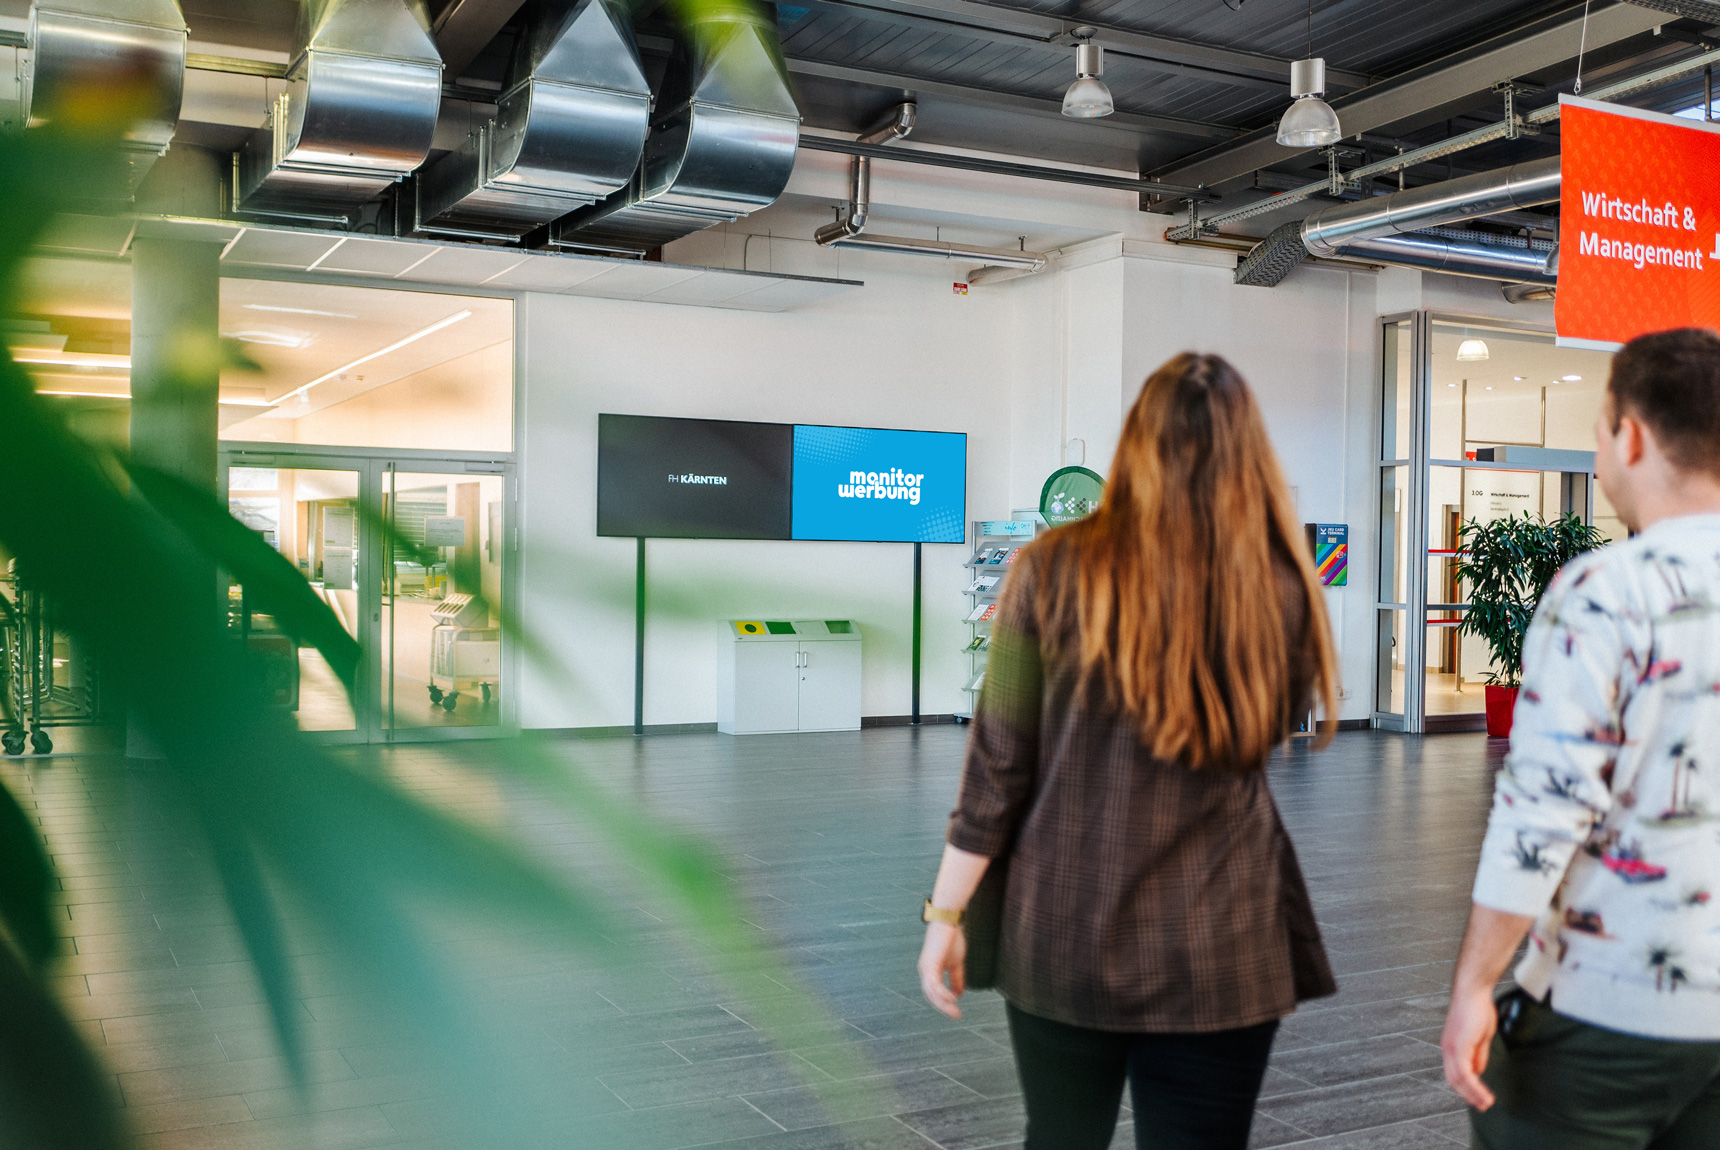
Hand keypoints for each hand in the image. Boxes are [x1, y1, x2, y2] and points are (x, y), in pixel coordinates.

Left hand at [917, 921, 966, 1019]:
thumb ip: (956, 978)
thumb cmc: (951, 939)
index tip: (957, 1012)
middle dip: (944, 1008)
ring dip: (943, 1004)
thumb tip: (959, 994)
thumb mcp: (956, 963)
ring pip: (931, 993)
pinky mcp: (929, 964)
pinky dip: (942, 993)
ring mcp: (925, 968)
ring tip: (955, 1012)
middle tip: (957, 1016)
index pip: (934, 993)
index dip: (944, 1004)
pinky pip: (934, 984)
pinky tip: (952, 999)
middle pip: (931, 996)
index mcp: (930, 971)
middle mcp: (925, 971)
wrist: (949, 921)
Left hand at [1441, 983, 1499, 1110]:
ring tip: (1486, 1104)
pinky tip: (1484, 1093)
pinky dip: (1474, 1086)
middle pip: (1454, 1080)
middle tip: (1483, 1106)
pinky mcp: (1458, 1045)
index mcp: (1452, 1046)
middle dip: (1469, 1096)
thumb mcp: (1480, 1036)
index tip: (1479, 1099)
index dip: (1466, 1088)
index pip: (1455, 1073)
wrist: (1473, 990)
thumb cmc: (1477, 1007)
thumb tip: (1478, 1071)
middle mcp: (1448, 1048)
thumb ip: (1478, 1054)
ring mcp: (1451, 1047)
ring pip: (1458, 1079)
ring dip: (1473, 1094)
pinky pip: (1464, 1072)